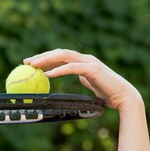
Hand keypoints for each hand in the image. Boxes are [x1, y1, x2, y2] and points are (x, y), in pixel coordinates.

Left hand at [24, 49, 143, 110]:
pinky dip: (59, 70)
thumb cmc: (108, 93)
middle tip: (26, 62)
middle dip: (41, 56)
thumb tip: (71, 78)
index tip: (30, 63)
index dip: (45, 58)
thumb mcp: (90, 84)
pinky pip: (72, 68)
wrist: (124, 97)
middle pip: (59, 53)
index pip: (61, 56)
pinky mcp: (93, 69)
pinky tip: (48, 74)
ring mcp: (90, 62)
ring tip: (33, 66)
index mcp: (84, 61)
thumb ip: (81, 78)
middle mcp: (86, 59)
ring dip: (46, 60)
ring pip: (64, 56)